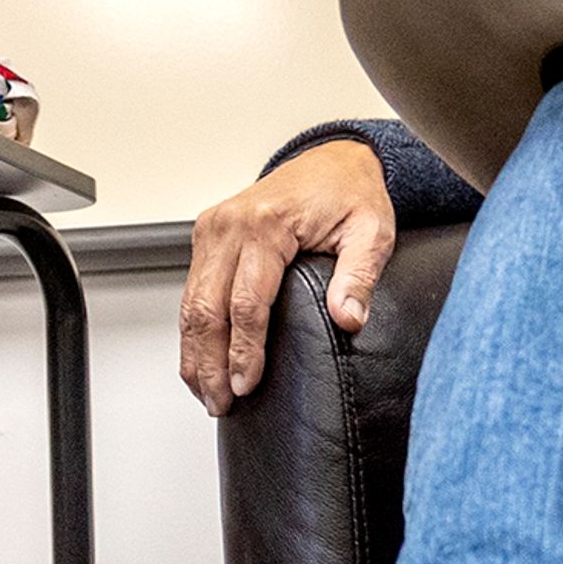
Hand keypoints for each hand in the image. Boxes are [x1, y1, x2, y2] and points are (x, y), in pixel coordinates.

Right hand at [179, 138, 393, 415]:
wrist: (331, 160)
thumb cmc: (350, 194)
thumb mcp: (372, 232)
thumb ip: (359, 276)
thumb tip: (349, 318)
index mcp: (266, 224)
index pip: (247, 302)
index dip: (244, 350)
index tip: (247, 385)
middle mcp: (230, 225)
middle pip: (207, 308)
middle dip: (210, 363)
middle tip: (221, 403)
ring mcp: (212, 229)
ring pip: (190, 303)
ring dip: (195, 354)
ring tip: (208, 394)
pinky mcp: (207, 237)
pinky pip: (191, 291)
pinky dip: (193, 331)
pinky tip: (201, 361)